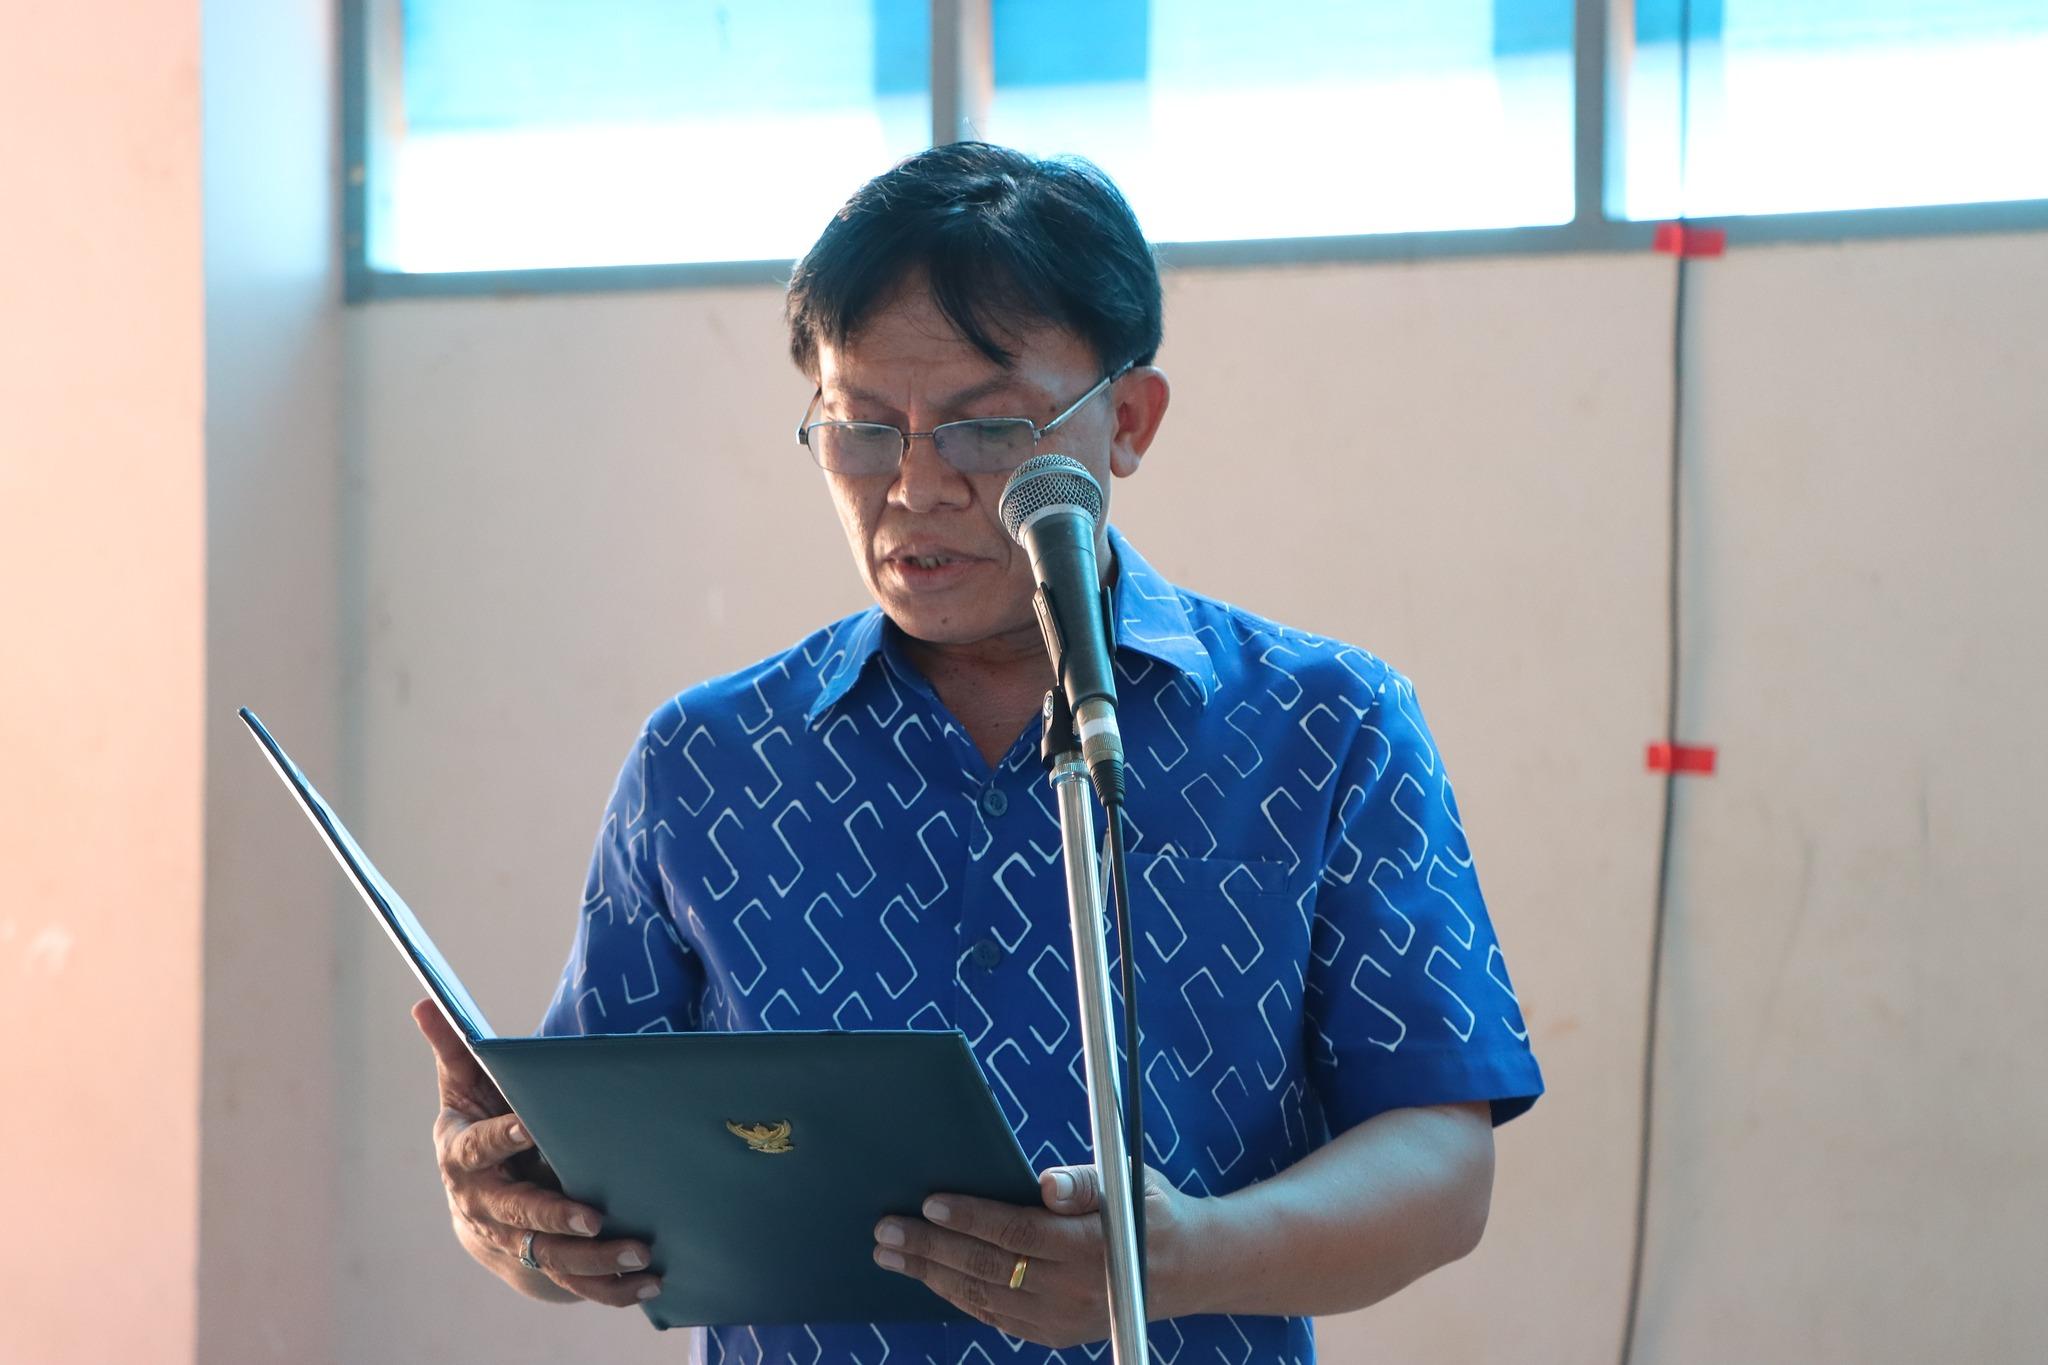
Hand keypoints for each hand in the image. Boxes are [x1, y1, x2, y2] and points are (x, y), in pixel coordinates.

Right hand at [412, 999, 661, 1306]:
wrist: (475, 1203)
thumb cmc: (478, 1127)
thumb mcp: (463, 1088)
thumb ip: (454, 1049)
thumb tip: (424, 1000)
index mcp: (464, 1159)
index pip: (479, 1149)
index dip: (501, 1138)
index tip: (529, 1125)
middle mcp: (486, 1207)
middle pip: (519, 1215)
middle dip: (557, 1217)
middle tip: (595, 1216)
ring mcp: (513, 1241)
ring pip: (553, 1257)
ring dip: (596, 1259)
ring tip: (641, 1251)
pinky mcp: (543, 1264)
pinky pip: (576, 1284)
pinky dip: (612, 1290)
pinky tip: (651, 1285)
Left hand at [872, 1162, 1210, 1349]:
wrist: (1187, 1270)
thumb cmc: (1146, 1210)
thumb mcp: (1127, 1181)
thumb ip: (1085, 1182)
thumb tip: (1047, 1183)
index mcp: (1090, 1245)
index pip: (1017, 1232)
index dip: (971, 1217)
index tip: (930, 1200)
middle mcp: (1074, 1289)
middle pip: (988, 1268)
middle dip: (931, 1247)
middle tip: (885, 1230)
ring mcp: (1062, 1318)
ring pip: (983, 1297)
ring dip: (931, 1274)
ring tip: (890, 1253)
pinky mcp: (1053, 1334)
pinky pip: (995, 1316)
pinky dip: (957, 1296)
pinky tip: (929, 1277)